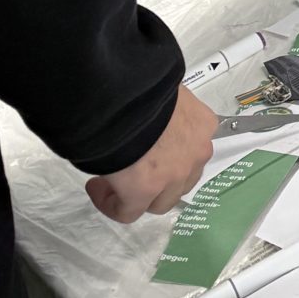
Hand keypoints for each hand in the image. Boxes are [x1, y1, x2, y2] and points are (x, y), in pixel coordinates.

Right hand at [87, 85, 217, 223]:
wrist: (122, 91)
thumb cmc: (140, 85)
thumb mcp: (163, 93)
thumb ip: (163, 109)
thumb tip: (147, 115)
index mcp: (201, 125)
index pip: (191, 150)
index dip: (166, 153)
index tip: (142, 147)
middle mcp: (195, 153)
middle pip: (180, 180)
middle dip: (158, 180)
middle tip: (130, 168)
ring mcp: (173, 175)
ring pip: (159, 201)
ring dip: (138, 196)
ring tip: (111, 181)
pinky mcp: (144, 191)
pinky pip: (128, 212)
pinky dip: (112, 205)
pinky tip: (96, 189)